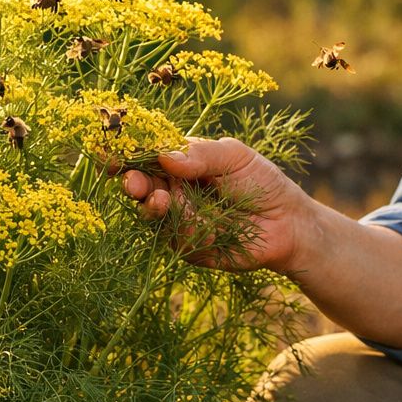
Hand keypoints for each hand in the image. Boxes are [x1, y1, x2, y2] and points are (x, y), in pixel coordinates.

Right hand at [117, 136, 310, 271]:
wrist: (288, 224)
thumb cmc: (262, 182)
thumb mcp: (235, 157)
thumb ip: (201, 155)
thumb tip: (164, 157)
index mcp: (181, 163)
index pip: (147, 157)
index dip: (129, 156)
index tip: (113, 156)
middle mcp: (174, 191)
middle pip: (141, 187)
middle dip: (134, 185)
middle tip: (134, 184)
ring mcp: (178, 220)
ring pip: (153, 215)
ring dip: (156, 207)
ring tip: (164, 201)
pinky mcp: (187, 246)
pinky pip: (176, 238)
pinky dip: (188, 230)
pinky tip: (209, 228)